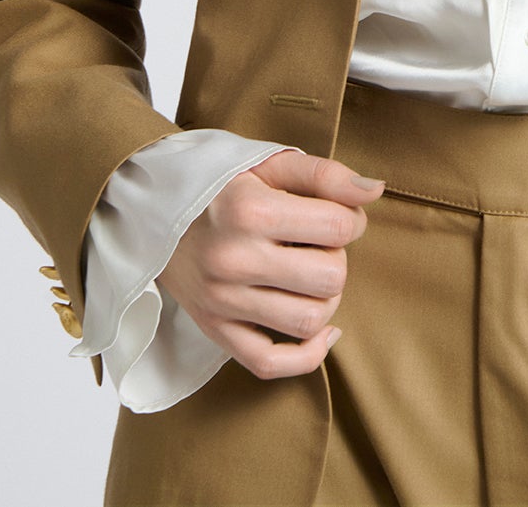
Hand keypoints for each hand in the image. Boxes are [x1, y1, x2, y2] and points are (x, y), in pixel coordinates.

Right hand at [154, 149, 386, 379]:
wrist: (152, 212)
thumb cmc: (221, 184)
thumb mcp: (269, 164)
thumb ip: (325, 174)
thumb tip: (375, 191)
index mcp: (249, 211)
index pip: (338, 227)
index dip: (353, 220)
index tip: (339, 214)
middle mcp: (234, 260)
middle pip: (330, 278)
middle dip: (337, 258)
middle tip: (319, 244)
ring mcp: (223, 301)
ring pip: (308, 321)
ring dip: (326, 299)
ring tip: (311, 275)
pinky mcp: (215, 331)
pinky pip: (271, 363)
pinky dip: (307, 355)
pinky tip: (322, 330)